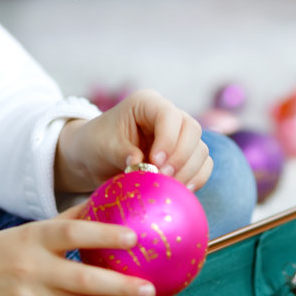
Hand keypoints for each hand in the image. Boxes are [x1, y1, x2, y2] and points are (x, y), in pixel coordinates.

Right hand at [0, 205, 153, 295]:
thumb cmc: (3, 250)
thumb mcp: (32, 230)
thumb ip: (69, 220)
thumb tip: (110, 203)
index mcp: (34, 238)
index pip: (73, 233)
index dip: (105, 234)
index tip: (134, 237)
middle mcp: (30, 269)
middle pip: (83, 281)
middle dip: (121, 287)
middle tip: (151, 290)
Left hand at [54, 89, 211, 195]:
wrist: (94, 158)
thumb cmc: (96, 144)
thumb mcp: (103, 146)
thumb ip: (122, 153)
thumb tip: (141, 165)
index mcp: (147, 104)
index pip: (169, 115)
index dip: (168, 139)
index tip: (155, 163)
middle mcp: (168, 117)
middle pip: (192, 130)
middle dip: (181, 157)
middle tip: (164, 178)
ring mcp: (179, 136)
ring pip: (200, 150)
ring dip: (189, 171)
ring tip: (168, 187)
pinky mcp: (183, 157)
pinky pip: (202, 167)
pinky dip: (195, 179)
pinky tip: (180, 191)